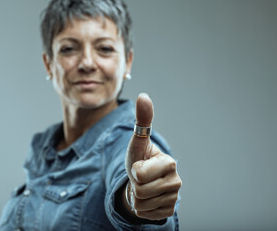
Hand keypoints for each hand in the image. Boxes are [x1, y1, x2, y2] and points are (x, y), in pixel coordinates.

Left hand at [124, 93, 181, 220]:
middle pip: (140, 191)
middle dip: (134, 184)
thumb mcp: (137, 141)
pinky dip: (141, 208)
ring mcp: (174, 198)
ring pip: (141, 204)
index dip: (134, 170)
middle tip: (140, 177)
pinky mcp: (169, 211)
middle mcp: (176, 181)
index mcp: (169, 163)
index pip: (139, 174)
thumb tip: (144, 96)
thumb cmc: (139, 158)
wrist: (142, 180)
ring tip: (143, 186)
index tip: (140, 165)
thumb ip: (142, 120)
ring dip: (136, 197)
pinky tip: (147, 198)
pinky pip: (145, 215)